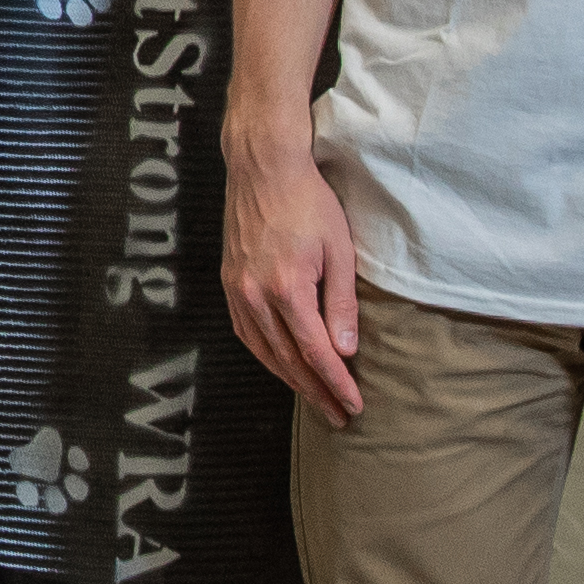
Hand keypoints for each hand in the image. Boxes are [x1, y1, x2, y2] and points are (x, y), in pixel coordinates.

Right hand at [223, 136, 365, 420]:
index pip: (314, 352)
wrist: (263, 168)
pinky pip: (246, 332)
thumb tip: (345, 350)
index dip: (335, 383)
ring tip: (314, 397)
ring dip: (290, 380)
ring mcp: (237, 289)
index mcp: (286, 288)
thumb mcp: (339, 250)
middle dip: (316, 391)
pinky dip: (265, 355)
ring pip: (263, 351)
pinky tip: (280, 365)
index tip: (353, 404)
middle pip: (287, 359)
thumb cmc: (308, 202)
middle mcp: (255, 295)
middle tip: (338, 415)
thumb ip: (341, 303)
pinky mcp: (230, 282)